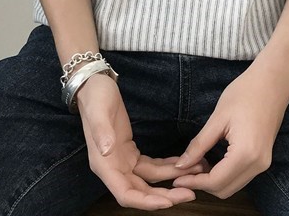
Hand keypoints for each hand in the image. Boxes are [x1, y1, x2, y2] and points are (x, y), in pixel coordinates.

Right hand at [76, 73, 209, 209]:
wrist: (93, 85)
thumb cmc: (94, 98)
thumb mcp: (98, 111)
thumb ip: (101, 131)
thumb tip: (106, 150)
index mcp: (104, 165)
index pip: (125, 194)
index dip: (146, 201)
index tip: (168, 202)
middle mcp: (113, 168)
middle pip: (141, 191)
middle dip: (166, 195)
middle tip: (191, 193)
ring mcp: (123, 161)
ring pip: (149, 179)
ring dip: (171, 179)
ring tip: (195, 173)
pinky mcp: (130, 151)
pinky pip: (151, 166)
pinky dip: (167, 166)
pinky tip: (182, 163)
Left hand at [170, 56, 288, 198]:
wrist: (273, 82)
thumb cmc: (245, 93)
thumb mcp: (218, 118)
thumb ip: (199, 145)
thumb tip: (181, 165)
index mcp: (246, 154)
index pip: (215, 182)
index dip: (193, 182)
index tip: (176, 176)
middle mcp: (258, 165)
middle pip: (224, 190)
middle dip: (202, 184)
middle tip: (184, 170)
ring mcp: (263, 163)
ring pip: (233, 186)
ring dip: (213, 180)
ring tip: (196, 164)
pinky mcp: (264, 159)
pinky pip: (241, 176)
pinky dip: (225, 174)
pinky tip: (212, 161)